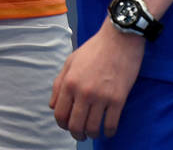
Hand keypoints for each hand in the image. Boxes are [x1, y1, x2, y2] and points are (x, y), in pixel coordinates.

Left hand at [50, 23, 144, 141]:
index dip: (62, 124)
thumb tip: (53, 106)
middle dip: (76, 134)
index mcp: (69, 82)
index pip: (60, 114)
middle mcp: (83, 92)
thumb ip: (59, 84)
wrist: (119, 39)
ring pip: (93, 128)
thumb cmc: (94, 48)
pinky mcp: (118, 99)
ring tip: (94, 132)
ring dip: (92, 134)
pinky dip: (108, 132)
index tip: (67, 125)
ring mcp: (101, 97)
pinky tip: (108, 130)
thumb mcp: (70, 61)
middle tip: (80, 134)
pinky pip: (111, 124)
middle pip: (75, 125)